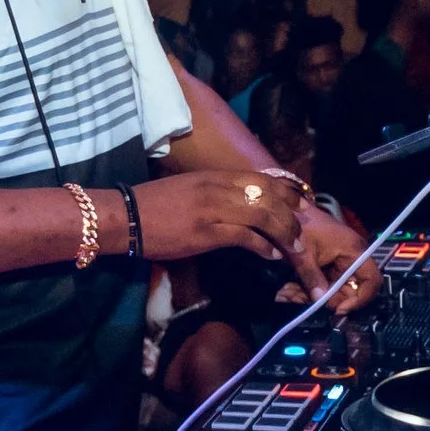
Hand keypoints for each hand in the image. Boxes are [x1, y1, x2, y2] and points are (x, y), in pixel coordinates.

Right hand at [134, 170, 307, 276]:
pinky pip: (244, 236)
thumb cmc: (157, 205)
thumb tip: (245, 205)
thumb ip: (219, 193)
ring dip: (283, 233)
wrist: (127, 216)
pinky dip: (262, 246)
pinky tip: (270, 255)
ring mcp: (214, 208)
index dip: (287, 192)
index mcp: (216, 176)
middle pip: (269, 197)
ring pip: (263, 216)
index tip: (301, 205)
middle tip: (302, 232)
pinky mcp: (206, 232)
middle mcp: (219, 187)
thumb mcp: (192, 189)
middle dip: (291, 216)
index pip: (263, 179)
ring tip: (293, 247)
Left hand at [292, 205, 382, 313]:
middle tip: (306, 303)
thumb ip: (312, 278)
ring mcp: (338, 262)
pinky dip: (307, 289)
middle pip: (350, 290)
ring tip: (289, 295)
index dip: (360, 298)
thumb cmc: (300, 225)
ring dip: (314, 296)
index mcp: (354, 251)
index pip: (372, 280)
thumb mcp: (304, 253)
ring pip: (333, 290)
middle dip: (329, 300)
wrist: (287, 209)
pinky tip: (289, 291)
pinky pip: (323, 284)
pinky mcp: (326, 265)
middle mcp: (351, 258)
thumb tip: (320, 301)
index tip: (338, 309)